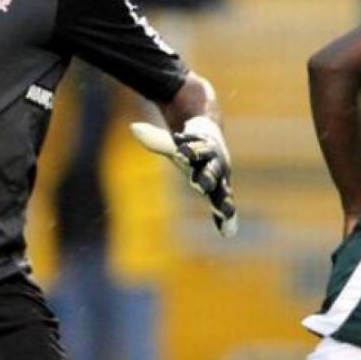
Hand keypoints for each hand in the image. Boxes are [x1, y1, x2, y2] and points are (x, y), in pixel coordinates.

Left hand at [130, 116, 236, 236]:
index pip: (196, 150)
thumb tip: (132, 128)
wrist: (210, 139)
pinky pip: (223, 205)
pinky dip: (226, 219)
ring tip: (225, 212)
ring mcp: (219, 180)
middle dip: (205, 177)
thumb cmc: (187, 145)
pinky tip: (227, 231)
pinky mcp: (220, 192)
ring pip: (221, 190)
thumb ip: (156, 140)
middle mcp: (214, 164)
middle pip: (210, 170)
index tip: (181, 152)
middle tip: (198, 185)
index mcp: (204, 149)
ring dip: (221, 201)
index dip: (189, 151)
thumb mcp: (173, 143)